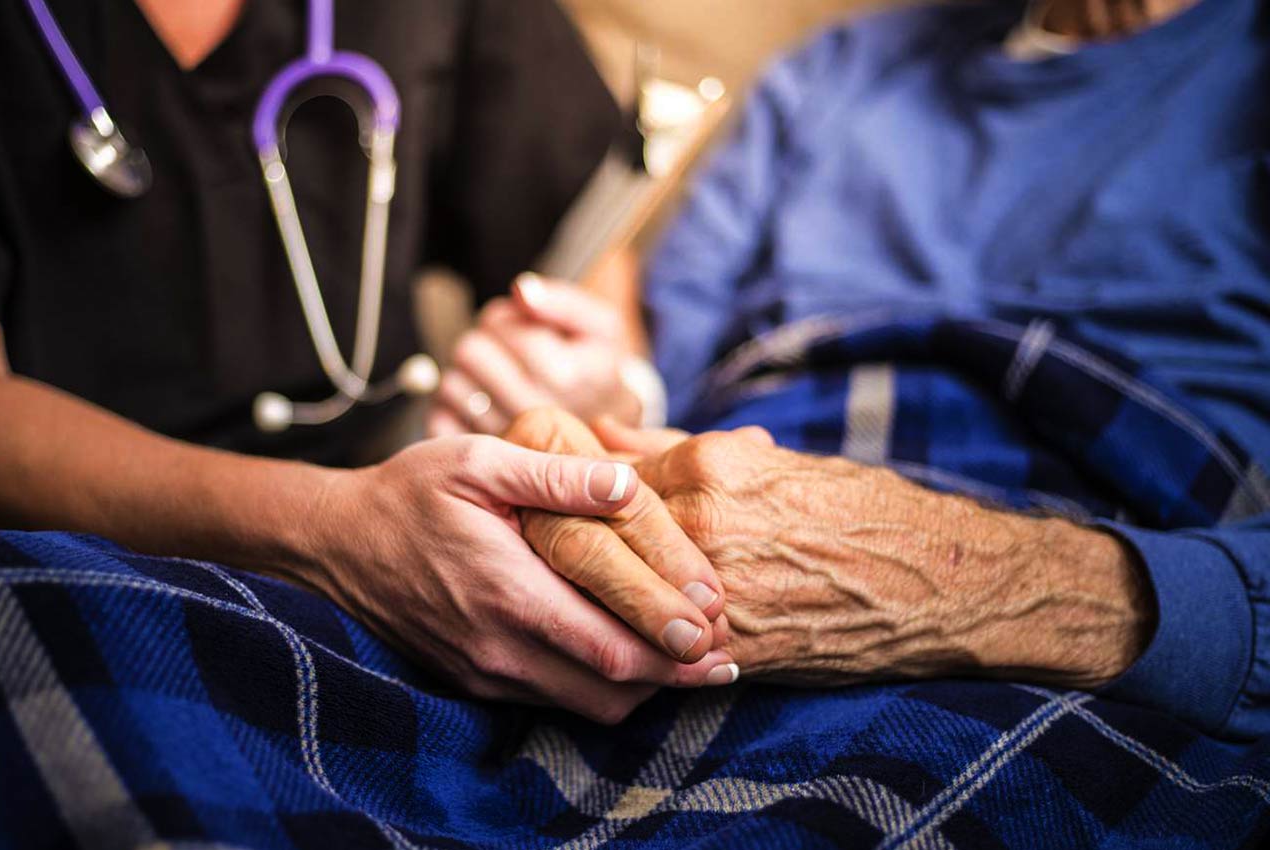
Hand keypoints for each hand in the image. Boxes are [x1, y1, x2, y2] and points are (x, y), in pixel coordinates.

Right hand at [287, 434, 735, 723]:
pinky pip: (552, 700)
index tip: (723, 637)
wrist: (334, 544)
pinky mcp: (473, 682)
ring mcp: (484, 673)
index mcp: (508, 593)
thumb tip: (627, 484)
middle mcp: (499, 649)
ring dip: (639, 688)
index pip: (613, 647)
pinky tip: (624, 654)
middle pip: (611, 691)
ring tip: (686, 658)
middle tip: (725, 657)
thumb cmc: (410, 492)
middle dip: (674, 678)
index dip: (676, 650)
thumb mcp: (479, 461)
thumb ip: (557, 475)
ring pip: (585, 704)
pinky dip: (597, 686)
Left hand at [427, 275, 642, 436]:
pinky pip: (441, 419)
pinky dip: (453, 407)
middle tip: (503, 351)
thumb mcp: (600, 328)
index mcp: (564, 375)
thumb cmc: (597, 371)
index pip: (499, 325)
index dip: (502, 318)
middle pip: (469, 352)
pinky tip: (482, 404)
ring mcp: (506, 440)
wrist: (606, 436)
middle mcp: (533, 412)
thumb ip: (562, 302)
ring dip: (466, 374)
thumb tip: (521, 291)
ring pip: (450, 384)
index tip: (519, 327)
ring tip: (495, 379)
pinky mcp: (483, 459)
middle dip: (482, 342)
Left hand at [586, 420, 1155, 689]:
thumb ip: (676, 447)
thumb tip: (604, 433)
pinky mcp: (737, 648)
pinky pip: (658, 647)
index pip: (602, 476)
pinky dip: (631, 643)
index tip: (536, 495)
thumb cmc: (855, 508)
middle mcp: (707, 525)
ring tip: (555, 591)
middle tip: (524, 543)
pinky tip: (613, 637)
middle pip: (591, 535)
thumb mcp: (768, 460)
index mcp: (712, 466)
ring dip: (582, 596)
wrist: (938, 580)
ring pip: (616, 596)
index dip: (563, 487)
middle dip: (552, 539)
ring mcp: (719, 590)